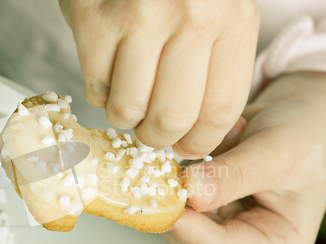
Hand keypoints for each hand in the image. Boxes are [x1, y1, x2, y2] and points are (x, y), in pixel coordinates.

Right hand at [58, 0, 258, 156]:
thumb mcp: (217, 14)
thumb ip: (217, 69)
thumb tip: (201, 135)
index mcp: (232, 19)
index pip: (220, 111)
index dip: (200, 142)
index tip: (186, 148)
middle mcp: (190, 17)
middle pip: (171, 119)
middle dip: (157, 138)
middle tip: (151, 131)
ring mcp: (138, 17)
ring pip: (127, 110)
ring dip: (126, 117)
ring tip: (131, 98)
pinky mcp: (93, 20)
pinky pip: (96, 89)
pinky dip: (102, 94)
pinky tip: (111, 73)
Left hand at [163, 72, 325, 243]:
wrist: (299, 121)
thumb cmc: (304, 139)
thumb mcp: (275, 153)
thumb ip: (233, 175)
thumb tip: (191, 193)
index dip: (185, 227)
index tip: (160, 201)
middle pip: (193, 242)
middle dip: (172, 208)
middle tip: (156, 173)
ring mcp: (226, 235)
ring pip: (179, 226)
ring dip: (172, 192)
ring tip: (190, 157)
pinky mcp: (209, 218)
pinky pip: (178, 207)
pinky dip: (175, 184)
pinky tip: (193, 160)